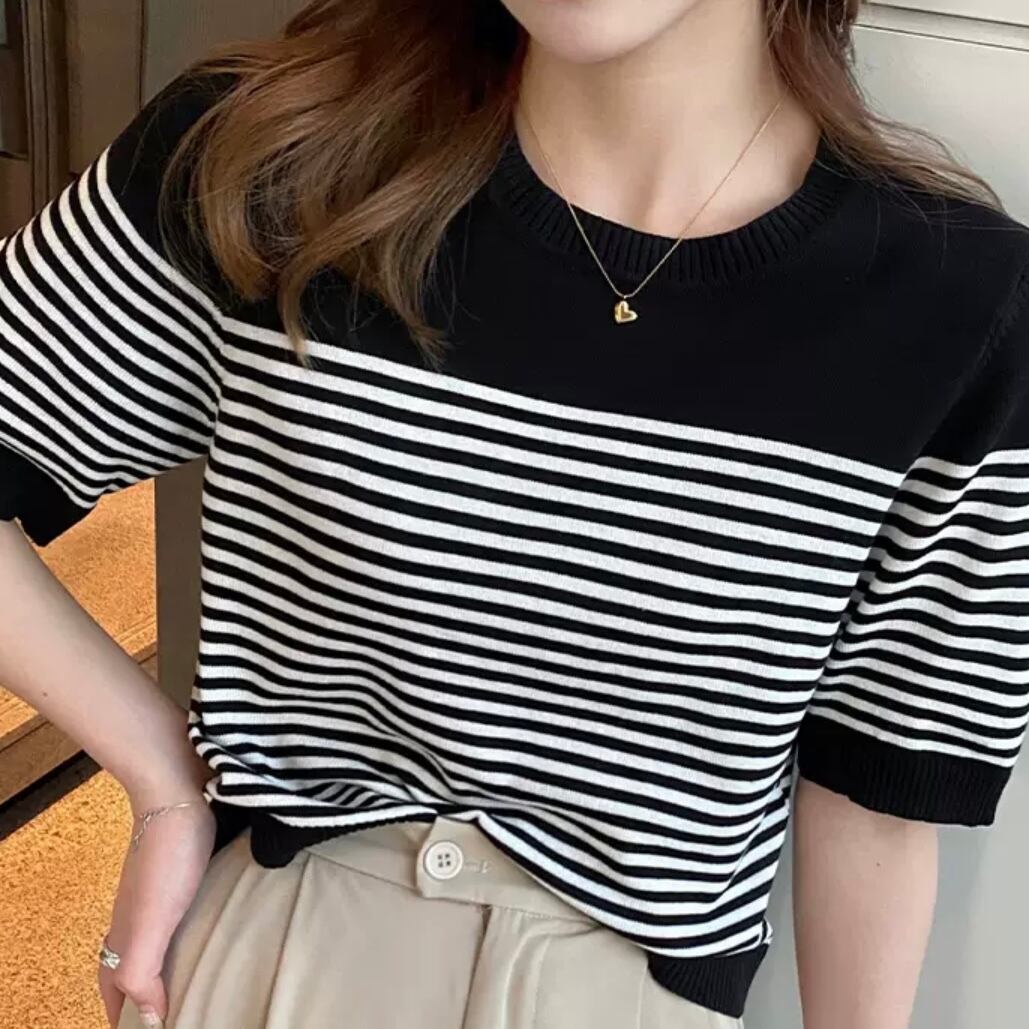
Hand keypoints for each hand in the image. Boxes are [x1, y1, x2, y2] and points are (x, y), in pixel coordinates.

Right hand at [99, 792, 216, 1027]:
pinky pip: (184, 912)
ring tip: (199, 980)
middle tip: (174, 1012)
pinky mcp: (184, 871)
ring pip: (158, 940)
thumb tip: (149, 1019)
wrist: (179, 793)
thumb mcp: (152, 921)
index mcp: (125, 935)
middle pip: (130, 967)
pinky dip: (194, 930)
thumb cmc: (167, 858)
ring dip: (171, 964)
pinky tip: (216, 929)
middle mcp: (137, 917)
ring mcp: (160, 893)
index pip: (113, 987)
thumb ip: (141, 970)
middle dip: (143, 996)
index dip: (122, 1015)